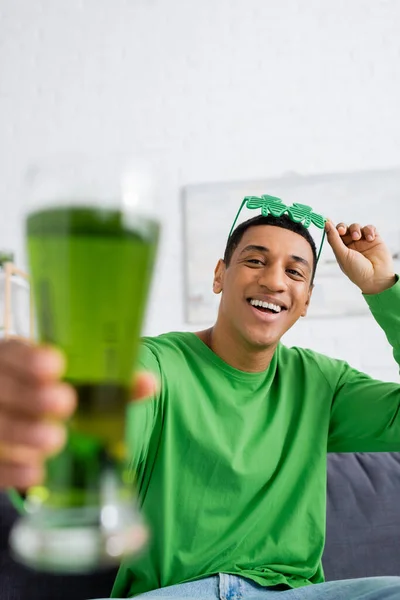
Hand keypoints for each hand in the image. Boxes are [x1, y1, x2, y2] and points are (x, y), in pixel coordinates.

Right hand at [0, 340, 157, 489]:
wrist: (34, 423)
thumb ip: (111, 382)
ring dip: (24, 433)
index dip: (30, 358)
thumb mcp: (79, 382)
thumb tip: (149, 383)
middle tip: (65, 403)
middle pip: (1, 388)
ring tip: (55, 440)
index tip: (56, 365)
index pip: (13, 352)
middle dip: (31, 396)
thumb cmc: (58, 396)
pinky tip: (36, 471)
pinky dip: (12, 469)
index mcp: (15, 360)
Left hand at [324, 220, 396, 294]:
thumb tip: (326, 223)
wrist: (376, 278)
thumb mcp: (342, 255)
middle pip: (344, 228)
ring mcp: (363, 241)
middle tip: (342, 231)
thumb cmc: (357, 270)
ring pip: (356, 226)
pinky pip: (370, 228)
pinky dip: (369, 230)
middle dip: (342, 227)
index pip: (333, 235)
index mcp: (341, 249)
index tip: (327, 221)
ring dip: (356, 229)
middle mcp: (351, 245)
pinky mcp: (374, 239)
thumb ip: (334, 239)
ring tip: (358, 237)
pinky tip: (370, 239)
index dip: (330, 228)